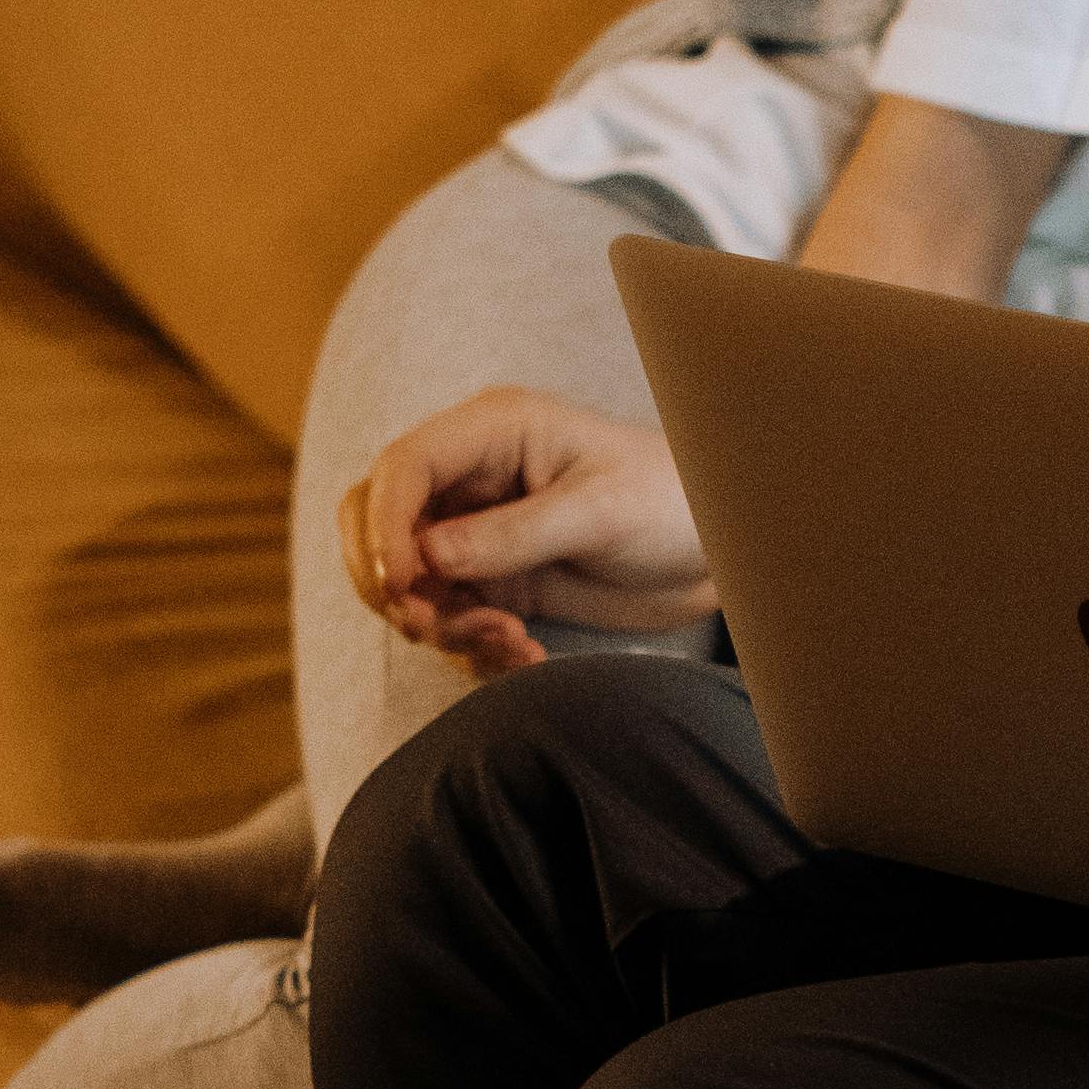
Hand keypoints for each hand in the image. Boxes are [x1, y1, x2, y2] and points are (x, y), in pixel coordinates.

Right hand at [339, 391, 714, 677]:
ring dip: (440, 624)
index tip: (401, 586)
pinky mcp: (492, 581)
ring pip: (403, 581)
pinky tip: (525, 656)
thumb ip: (512, 535)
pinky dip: (470, 646)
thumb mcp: (600, 513)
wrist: (715, 553)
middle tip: (429, 627)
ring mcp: (475, 532)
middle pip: (373, 522)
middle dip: (389, 582)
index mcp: (493, 432)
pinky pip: (444, 618)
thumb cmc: (671, 503)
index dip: (384, 527)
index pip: (401, 468)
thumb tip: (425, 558)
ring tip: (511, 644)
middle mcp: (471, 479)